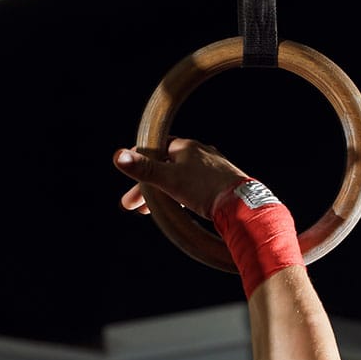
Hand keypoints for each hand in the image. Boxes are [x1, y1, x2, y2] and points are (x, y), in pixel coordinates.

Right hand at [112, 138, 249, 219]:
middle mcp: (200, 152)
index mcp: (185, 147)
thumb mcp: (168, 180)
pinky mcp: (221, 182)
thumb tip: (118, 155)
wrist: (242, 205)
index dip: (138, 162)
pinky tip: (179, 207)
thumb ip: (143, 169)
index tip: (128, 177)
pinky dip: (181, 196)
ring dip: (163, 193)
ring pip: (180, 178)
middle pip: (166, 167)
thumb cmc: (205, 190)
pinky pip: (195, 186)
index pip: (155, 149)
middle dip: (147, 187)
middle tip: (133, 207)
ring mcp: (212, 167)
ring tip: (150, 211)